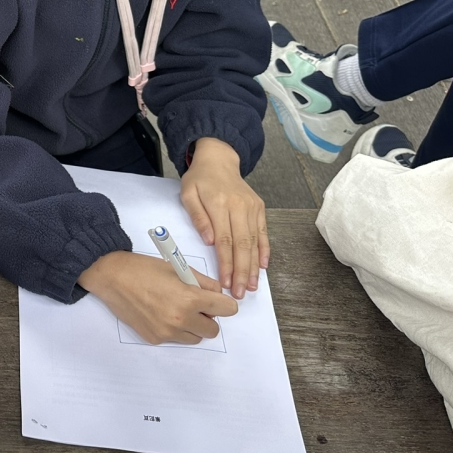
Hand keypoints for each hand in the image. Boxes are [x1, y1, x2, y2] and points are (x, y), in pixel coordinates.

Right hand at [79, 251, 237, 343]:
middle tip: (194, 304)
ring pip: (196, 337)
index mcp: (190, 299)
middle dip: (208, 317)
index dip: (223, 303)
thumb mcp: (178, 268)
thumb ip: (203, 283)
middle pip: (214, 329)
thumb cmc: (144, 269)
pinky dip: (174, 329)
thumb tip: (217, 295)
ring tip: (175, 308)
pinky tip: (159, 312)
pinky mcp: (155, 338)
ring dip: (192, 326)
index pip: (228, 310)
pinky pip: (175, 338)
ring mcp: (167, 332)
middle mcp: (181, 320)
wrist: (112, 277)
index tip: (216, 300)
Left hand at [180, 137, 268, 298]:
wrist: (218, 160)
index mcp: (220, 203)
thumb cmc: (199, 179)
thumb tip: (209, 241)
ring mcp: (252, 208)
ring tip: (252, 286)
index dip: (226, 264)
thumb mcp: (188, 194)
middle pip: (242, 245)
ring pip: (254, 242)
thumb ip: (198, 217)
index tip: (226, 282)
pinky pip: (263, 233)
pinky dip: (264, 250)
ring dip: (253, 266)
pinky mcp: (259, 209)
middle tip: (241, 293)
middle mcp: (239, 206)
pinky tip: (263, 267)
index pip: (224, 240)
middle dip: (242, 271)